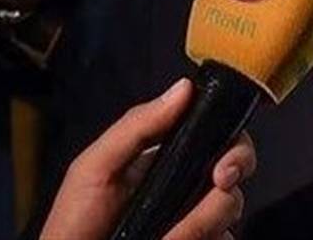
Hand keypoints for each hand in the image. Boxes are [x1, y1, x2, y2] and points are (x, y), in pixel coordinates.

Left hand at [41, 78, 255, 239]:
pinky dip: (210, 238)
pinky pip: (226, 236)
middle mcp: (188, 184)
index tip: (223, 159)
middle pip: (237, 165)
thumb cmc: (74, 223)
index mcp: (169, 157)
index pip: (216, 134)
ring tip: (171, 235)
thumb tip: (185, 88)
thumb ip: (136, 127)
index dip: (231, 139)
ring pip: (232, 206)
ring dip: (207, 220)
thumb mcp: (95, 167)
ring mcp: (196, 218)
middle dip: (237, 168)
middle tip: (219, 182)